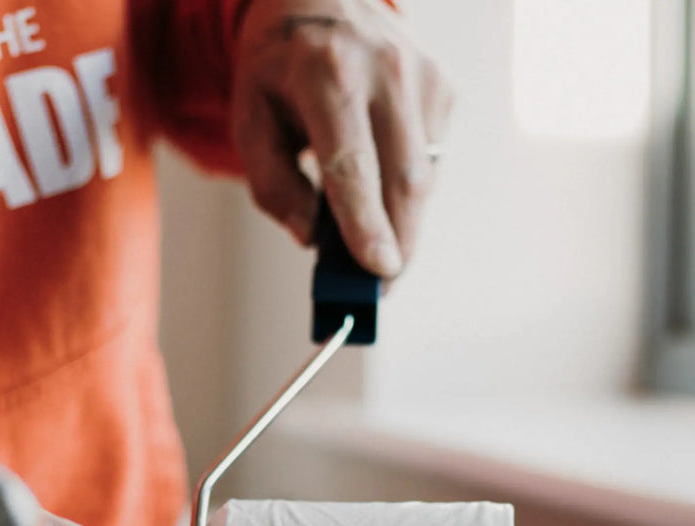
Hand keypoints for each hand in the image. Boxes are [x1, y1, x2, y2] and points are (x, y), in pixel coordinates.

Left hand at [231, 0, 452, 276]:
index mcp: (327, 73)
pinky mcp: (443, 87)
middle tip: (376, 289)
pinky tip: (379, 182)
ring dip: (402, 224)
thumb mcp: (250, 118)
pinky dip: (405, 189)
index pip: (351, 164)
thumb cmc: (280, 67)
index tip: (381, 270)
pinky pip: (430, 161)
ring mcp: (422, 75)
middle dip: (395, 245)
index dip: (366, 223)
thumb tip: (310, 235)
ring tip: (371, 244)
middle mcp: (384, 69)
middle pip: (401, 180)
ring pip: (423, 179)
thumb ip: (272, 184)